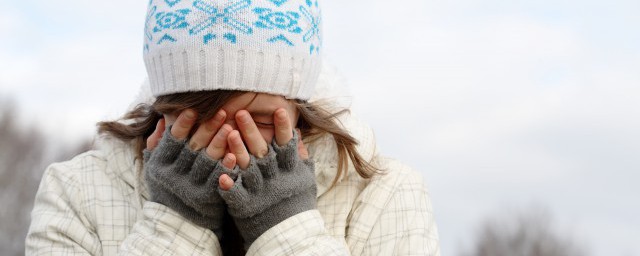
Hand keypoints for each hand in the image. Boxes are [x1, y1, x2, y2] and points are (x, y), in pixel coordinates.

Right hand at [144, 109, 233, 237]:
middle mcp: (175, 175)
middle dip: (207, 128)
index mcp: (162, 164)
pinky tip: (234, 154)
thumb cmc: (166, 189)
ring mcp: (191, 187)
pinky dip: (225, 166)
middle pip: (193, 147)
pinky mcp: (207, 198)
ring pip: (207, 161)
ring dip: (219, 143)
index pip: (172, 140)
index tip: (192, 109)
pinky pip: (218, 179)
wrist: (175, 224)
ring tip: (231, 127)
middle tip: (222, 111)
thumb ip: (157, 144)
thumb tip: (162, 120)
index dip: (182, 124)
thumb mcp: (155, 167)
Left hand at [215, 108, 316, 248]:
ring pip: (247, 168)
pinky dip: (229, 185)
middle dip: (251, 131)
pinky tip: (221, 175)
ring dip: (237, 150)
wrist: (289, 234)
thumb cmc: (297, 203)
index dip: (283, 127)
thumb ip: (300, 156)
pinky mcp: (247, 205)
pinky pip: (236, 193)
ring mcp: (260, 191)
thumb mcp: (304, 178)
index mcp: (290, 169)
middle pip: (262, 151)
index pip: (287, 144)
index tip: (278, 109)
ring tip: (227, 132)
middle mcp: (275, 177)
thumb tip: (297, 134)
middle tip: (241, 112)